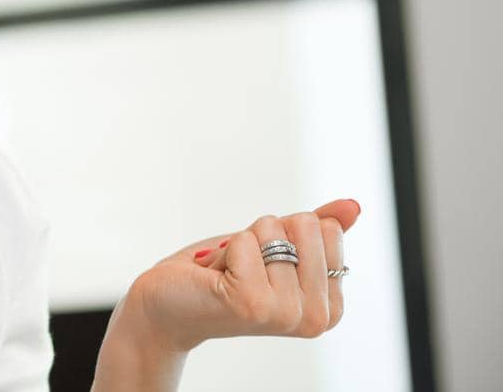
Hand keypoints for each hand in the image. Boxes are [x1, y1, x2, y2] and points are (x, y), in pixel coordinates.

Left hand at [97, 197, 359, 387]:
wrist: (169, 304)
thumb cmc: (222, 275)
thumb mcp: (275, 248)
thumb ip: (316, 230)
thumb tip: (354, 206)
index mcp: (330, 307)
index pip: (327, 228)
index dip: (286, 233)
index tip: (266, 262)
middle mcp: (315, 317)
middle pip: (305, 224)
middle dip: (263, 235)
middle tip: (243, 266)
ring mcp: (285, 313)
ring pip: (272, 230)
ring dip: (239, 244)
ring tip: (227, 273)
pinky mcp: (251, 303)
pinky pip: (244, 241)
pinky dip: (222, 250)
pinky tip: (214, 278)